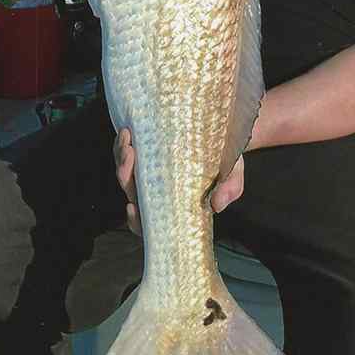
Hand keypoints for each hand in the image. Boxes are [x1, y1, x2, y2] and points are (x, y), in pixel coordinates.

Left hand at [114, 128, 244, 235]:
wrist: (226, 133)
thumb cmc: (226, 160)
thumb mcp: (232, 172)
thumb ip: (230, 188)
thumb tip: (218, 204)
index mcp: (173, 204)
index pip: (148, 223)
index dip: (135, 220)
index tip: (132, 207)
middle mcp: (156, 190)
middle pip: (130, 191)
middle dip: (125, 175)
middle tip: (131, 157)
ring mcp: (147, 171)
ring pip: (124, 172)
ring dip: (121, 157)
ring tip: (128, 141)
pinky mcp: (144, 151)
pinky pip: (124, 152)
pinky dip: (122, 144)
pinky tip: (127, 131)